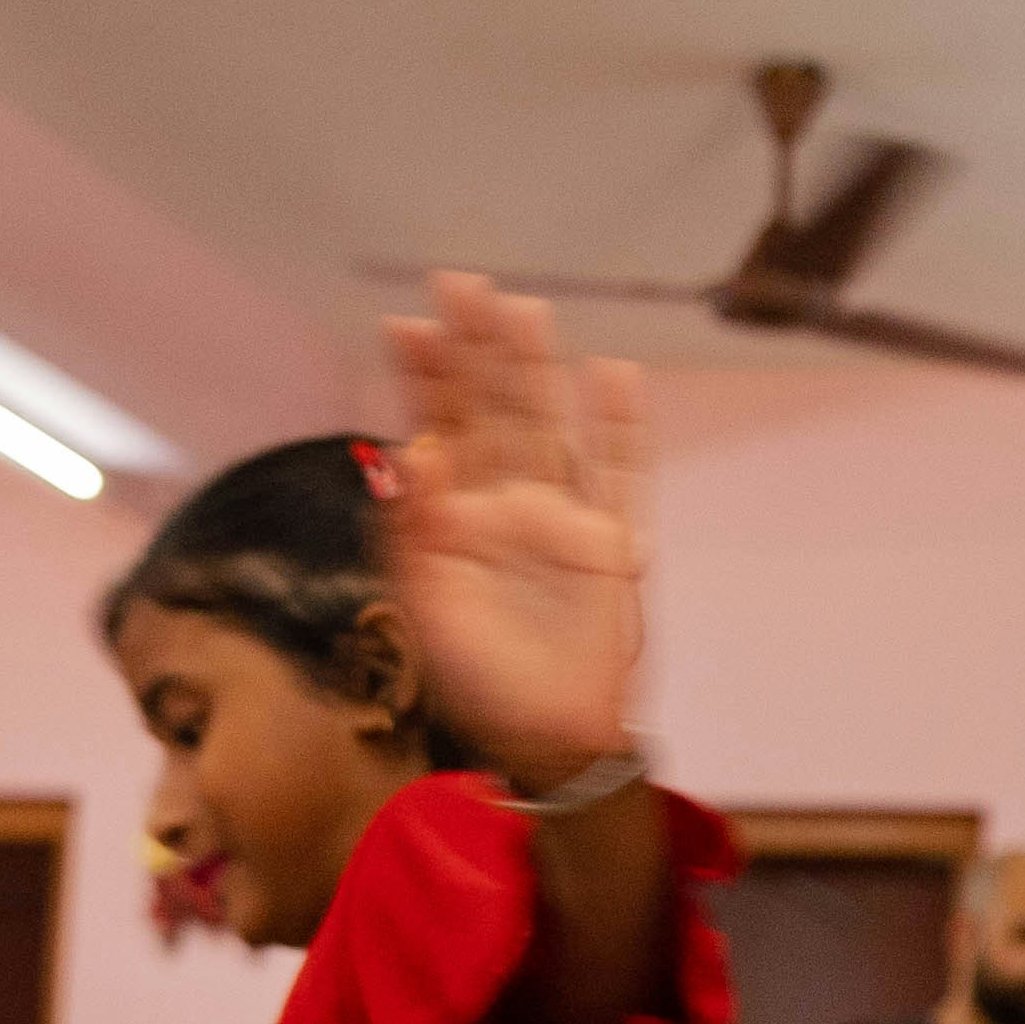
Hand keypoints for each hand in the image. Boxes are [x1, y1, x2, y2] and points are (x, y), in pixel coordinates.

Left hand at [378, 271, 646, 791]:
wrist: (548, 740)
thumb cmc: (477, 681)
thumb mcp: (428, 605)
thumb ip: (415, 528)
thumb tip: (403, 453)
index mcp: (454, 519)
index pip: (437, 430)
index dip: (423, 379)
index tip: (404, 323)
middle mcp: (508, 505)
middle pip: (493, 412)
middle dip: (478, 350)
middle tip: (461, 283)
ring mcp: (562, 520)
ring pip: (549, 428)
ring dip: (538, 371)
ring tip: (524, 310)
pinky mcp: (611, 547)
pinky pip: (621, 477)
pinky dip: (620, 428)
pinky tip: (615, 375)